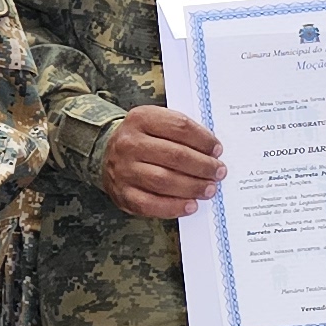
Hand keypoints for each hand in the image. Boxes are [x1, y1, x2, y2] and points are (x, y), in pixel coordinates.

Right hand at [98, 104, 224, 219]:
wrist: (107, 154)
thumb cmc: (143, 139)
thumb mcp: (156, 123)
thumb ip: (181, 132)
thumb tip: (212, 152)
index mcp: (140, 118)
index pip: (179, 126)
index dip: (203, 139)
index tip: (217, 150)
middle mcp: (129, 143)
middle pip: (175, 156)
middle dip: (203, 166)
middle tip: (219, 172)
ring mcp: (124, 170)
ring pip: (165, 181)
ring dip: (193, 187)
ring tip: (209, 189)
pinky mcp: (123, 194)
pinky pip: (152, 204)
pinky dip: (175, 207)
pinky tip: (191, 205)